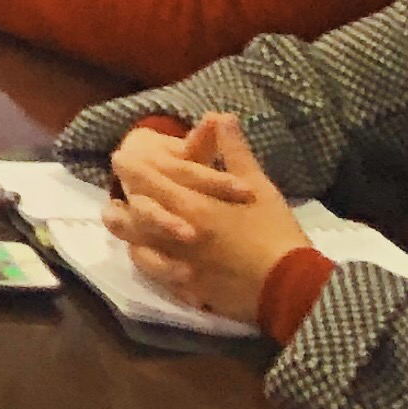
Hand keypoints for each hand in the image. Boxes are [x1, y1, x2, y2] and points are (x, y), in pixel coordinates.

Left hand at [104, 113, 310, 326]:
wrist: (294, 289)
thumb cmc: (277, 233)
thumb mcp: (259, 188)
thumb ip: (234, 153)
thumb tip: (220, 116)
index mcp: (193, 208)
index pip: (148, 183)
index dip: (130, 170)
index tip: (119, 159)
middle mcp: (177, 238)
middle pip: (132, 221)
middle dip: (117, 208)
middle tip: (113, 201)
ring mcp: (181, 267)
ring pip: (138, 252)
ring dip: (129, 239)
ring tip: (125, 231)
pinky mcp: (191, 292)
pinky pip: (159, 280)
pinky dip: (152, 268)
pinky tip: (152, 261)